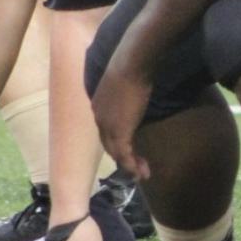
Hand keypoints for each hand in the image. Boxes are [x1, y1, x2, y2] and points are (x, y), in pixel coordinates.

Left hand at [91, 65, 152, 181]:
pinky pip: (124, 154)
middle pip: (109, 145)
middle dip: (123, 159)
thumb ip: (123, 98)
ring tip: (142, 174)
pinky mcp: (119, 132)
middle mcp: (99, 119)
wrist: (130, 66)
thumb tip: (133, 101)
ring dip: (129, 166)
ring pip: (116, 153)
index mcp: (98, 107)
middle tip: (136, 169)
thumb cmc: (130, 69)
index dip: (116, 144)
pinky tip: (141, 171)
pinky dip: (132, 165)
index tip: (129, 151)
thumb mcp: (123, 86)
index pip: (105, 132)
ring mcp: (107, 126)